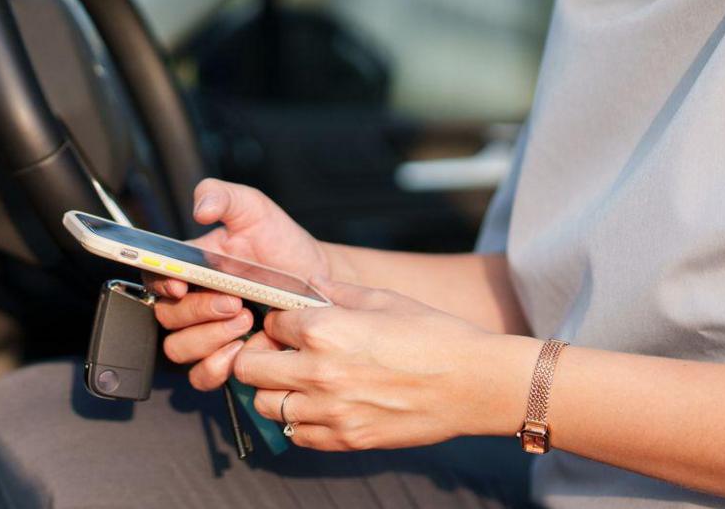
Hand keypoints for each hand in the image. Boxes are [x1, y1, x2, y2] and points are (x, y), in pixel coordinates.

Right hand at [149, 178, 340, 389]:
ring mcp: (205, 332)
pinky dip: (215, 367)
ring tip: (244, 323)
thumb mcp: (253, 208)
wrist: (314, 278)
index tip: (180, 285)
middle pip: (165, 317)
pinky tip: (240, 351)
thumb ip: (223, 196)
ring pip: (178, 349)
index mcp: (188, 266)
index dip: (157, 284)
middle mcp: (190, 301)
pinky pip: (201, 375)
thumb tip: (200, 208)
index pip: (152, 276)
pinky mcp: (224, 358)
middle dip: (198, 312)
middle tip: (234, 303)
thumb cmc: (279, 243)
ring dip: (207, 340)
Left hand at [230, 279, 540, 451]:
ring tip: (296, 380)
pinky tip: (318, 405)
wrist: (475, 383)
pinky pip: (296, 435)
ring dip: (273, 390)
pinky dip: (298, 421)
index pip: (269, 322)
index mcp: (324, 330)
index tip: (289, 323)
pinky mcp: (346, 440)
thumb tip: (306, 284)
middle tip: (280, 352)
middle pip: (250, 367)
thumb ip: (335, 291)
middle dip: (258, 355)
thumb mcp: (382, 299)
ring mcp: (330, 411)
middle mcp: (318, 372)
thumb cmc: (434, 334)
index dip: (276, 320)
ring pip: (265, 405)